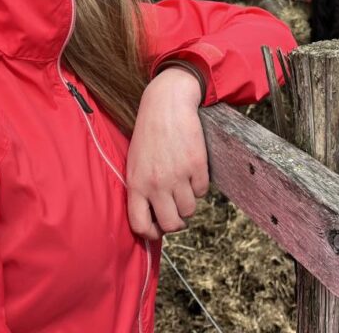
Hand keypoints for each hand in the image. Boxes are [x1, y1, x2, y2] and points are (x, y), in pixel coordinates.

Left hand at [126, 66, 209, 240]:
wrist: (167, 104)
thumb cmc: (149, 134)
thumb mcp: (135, 163)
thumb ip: (141, 190)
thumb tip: (153, 218)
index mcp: (136, 184)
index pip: (140, 226)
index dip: (151, 233)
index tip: (158, 229)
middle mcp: (156, 184)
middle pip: (172, 224)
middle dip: (177, 222)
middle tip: (178, 211)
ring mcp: (178, 176)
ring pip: (190, 210)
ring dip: (189, 201)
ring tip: (183, 185)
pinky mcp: (197, 166)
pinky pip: (203, 191)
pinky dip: (199, 184)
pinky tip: (191, 169)